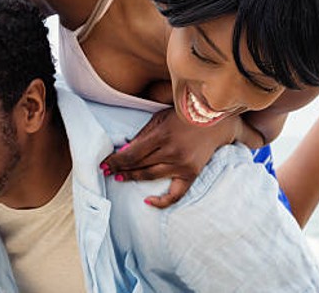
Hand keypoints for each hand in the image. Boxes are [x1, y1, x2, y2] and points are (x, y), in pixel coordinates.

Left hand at [100, 108, 239, 207]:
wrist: (213, 121)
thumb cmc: (183, 116)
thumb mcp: (159, 118)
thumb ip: (142, 135)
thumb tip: (123, 151)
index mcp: (162, 135)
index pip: (132, 154)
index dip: (115, 161)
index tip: (105, 164)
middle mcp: (172, 152)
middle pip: (139, 165)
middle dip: (120, 168)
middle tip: (107, 171)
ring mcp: (182, 165)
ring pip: (150, 177)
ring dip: (132, 178)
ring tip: (120, 177)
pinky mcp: (191, 174)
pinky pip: (175, 194)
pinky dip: (161, 201)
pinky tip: (147, 201)